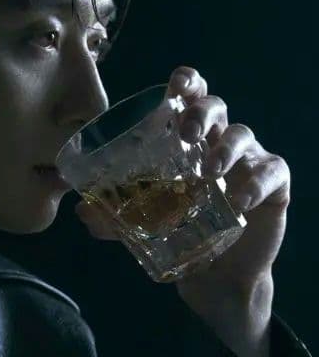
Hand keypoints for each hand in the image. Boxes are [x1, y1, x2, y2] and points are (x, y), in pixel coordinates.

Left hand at [75, 65, 290, 294]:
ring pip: (243, 135)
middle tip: (186, 133)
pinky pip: (272, 172)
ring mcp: (248, 160)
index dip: (187, 82)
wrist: (217, 274)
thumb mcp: (144, 223)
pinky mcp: (273, 185)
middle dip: (201, 112)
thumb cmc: (181, 231)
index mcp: (188, 138)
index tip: (176, 86)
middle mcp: (219, 140)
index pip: (191, 96)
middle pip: (216, 107)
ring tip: (208, 172)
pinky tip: (240, 199)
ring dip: (225, 148)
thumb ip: (113, 217)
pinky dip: (256, 182)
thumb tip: (82, 211)